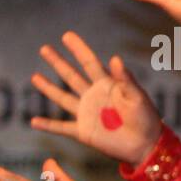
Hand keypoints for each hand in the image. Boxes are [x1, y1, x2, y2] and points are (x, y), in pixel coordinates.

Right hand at [30, 31, 161, 166]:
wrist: (147, 145)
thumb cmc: (146, 119)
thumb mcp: (138, 97)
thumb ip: (125, 79)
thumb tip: (115, 58)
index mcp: (108, 85)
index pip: (90, 63)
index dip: (78, 49)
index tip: (67, 35)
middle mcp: (94, 97)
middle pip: (72, 76)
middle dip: (58, 62)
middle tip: (44, 48)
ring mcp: (87, 114)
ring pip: (62, 97)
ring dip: (48, 88)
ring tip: (34, 77)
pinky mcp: (83, 132)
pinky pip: (62, 128)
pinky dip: (48, 125)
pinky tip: (34, 121)